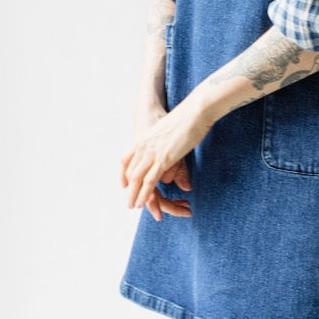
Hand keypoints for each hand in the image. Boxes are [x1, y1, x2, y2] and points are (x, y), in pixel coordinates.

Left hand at [119, 96, 209, 221]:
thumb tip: (171, 156)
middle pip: (131, 171)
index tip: (124, 183)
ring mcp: (152, 152)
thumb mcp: (171, 131)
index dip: (124, 173)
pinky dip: (144, 194)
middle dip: (129, 188)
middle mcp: (143, 145)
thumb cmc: (187, 118)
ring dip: (134, 194)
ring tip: (133, 206)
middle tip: (129, 200)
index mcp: (144, 138)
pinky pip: (149, 181)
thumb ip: (168, 144)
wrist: (194, 111)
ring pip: (137, 178)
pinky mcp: (163, 159)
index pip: (127, 158)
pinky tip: (142, 203)